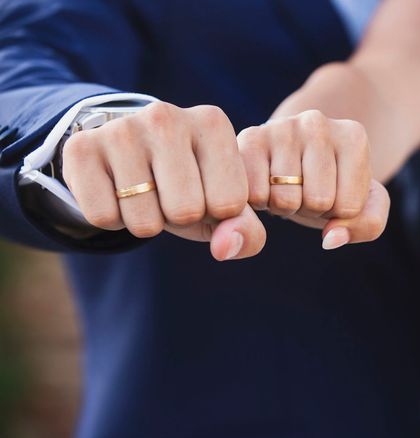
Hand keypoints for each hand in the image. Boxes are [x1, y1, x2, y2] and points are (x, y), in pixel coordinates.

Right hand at [62, 102, 265, 260]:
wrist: (128, 153)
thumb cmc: (190, 181)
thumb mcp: (225, 205)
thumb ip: (246, 231)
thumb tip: (225, 249)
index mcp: (212, 123)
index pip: (229, 203)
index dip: (215, 212)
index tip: (204, 190)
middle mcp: (167, 116)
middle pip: (186, 212)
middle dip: (180, 218)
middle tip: (169, 193)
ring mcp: (121, 129)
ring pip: (144, 222)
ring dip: (146, 221)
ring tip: (144, 191)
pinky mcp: (81, 148)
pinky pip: (104, 218)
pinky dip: (113, 219)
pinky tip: (116, 190)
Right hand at [237, 110, 389, 248]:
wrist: (298, 158)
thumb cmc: (334, 184)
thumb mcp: (365, 206)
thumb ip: (367, 226)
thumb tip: (330, 239)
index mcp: (353, 137)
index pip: (348, 207)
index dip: (338, 213)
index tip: (333, 191)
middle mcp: (317, 123)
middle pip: (317, 201)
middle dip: (312, 209)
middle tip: (307, 190)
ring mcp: (281, 127)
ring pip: (284, 199)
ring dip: (285, 206)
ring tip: (288, 185)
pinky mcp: (250, 138)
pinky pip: (255, 195)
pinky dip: (260, 202)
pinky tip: (267, 183)